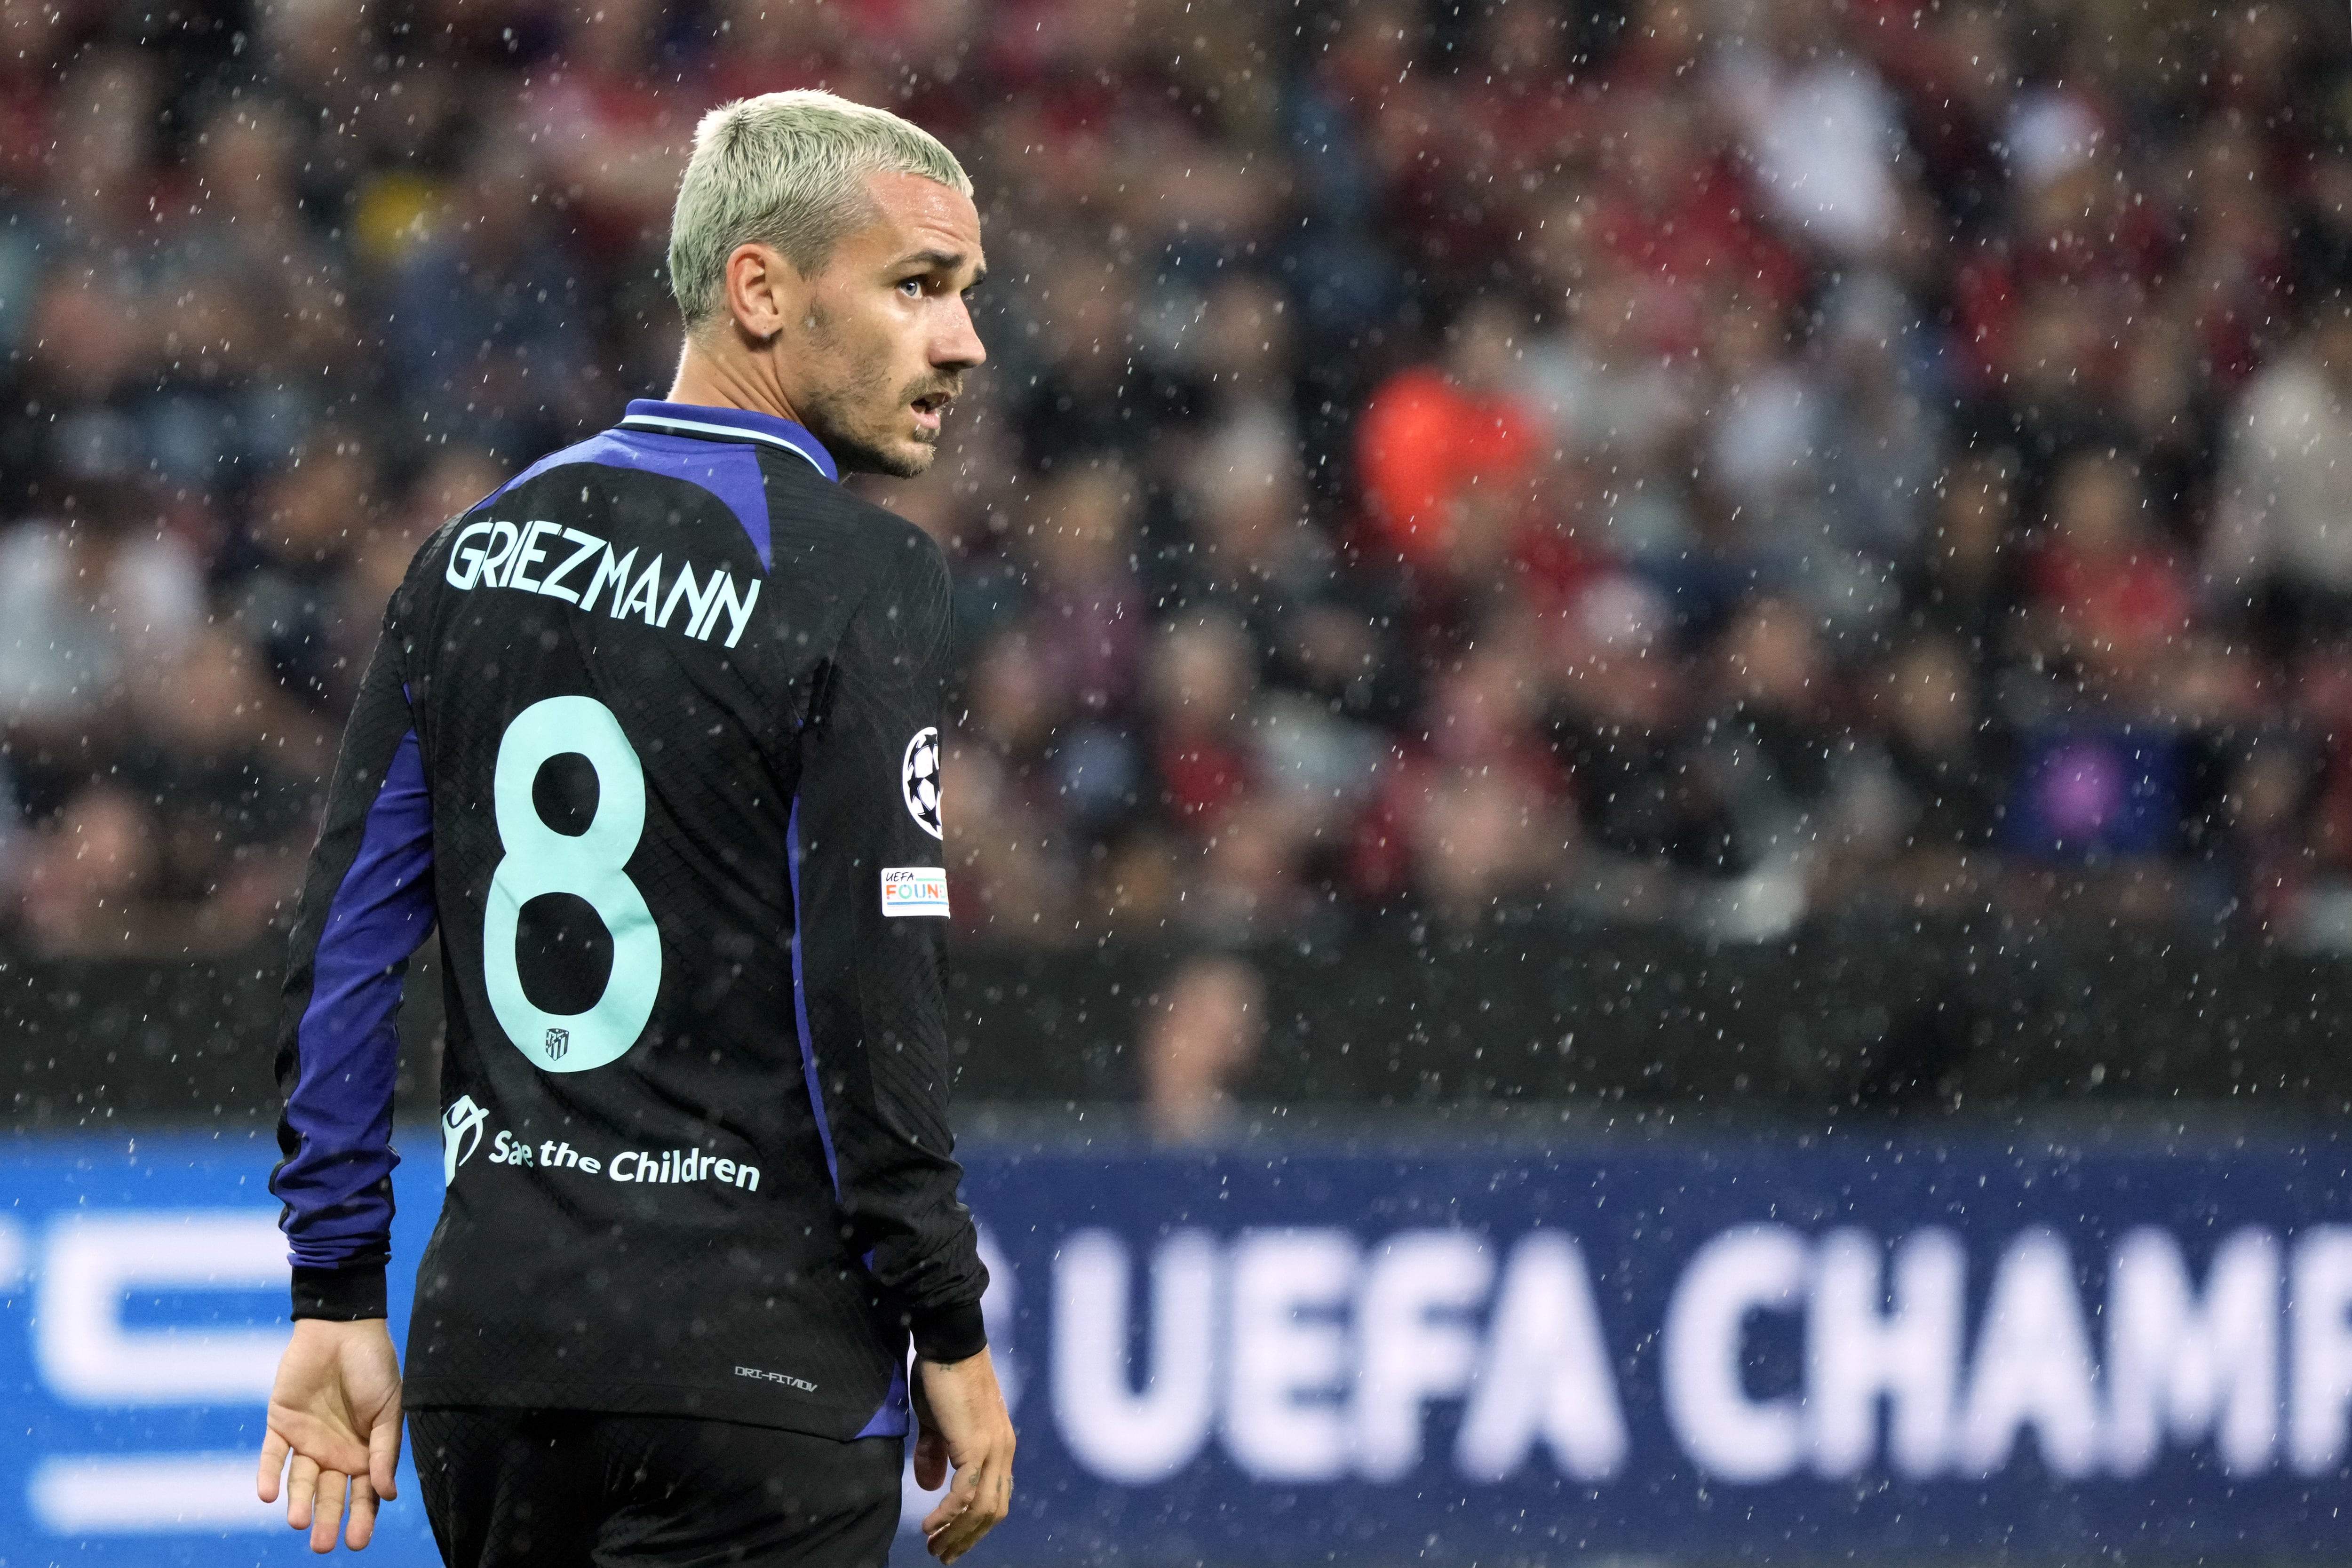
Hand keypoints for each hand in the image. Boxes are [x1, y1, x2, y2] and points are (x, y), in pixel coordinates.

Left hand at [257, 1318, 403, 1551]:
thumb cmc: (374, 1367)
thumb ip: (384, 1450)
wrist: (343, 1328)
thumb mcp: (390, 1408)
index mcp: (366, 1451)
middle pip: (330, 1494)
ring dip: (298, 1502)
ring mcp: (307, 1439)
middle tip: (322, 1544)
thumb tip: (386, 1494)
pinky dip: (268, 1475)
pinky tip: (268, 1495)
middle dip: (328, 1520)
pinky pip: (272, 1456)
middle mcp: (335, 1452)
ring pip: (300, 1480)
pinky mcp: (281, 1424)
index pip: (364, 1493)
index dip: (362, 1518)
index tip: (357, 1542)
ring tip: (297, 1521)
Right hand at [911, 1347, 1014, 1562]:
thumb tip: (929, 1485)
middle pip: (993, 1510)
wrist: (949, 1344)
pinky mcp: (977, 1444)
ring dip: (957, 1533)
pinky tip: (930, 1524)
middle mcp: (1003, 1450)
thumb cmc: (942, 1378)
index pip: (996, 1497)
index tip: (953, 1541)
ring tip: (934, 1547)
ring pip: (982, 1508)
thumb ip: (936, 1454)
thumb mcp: (937, 1423)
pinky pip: (965, 1493)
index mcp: (998, 1445)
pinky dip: (948, 1514)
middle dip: (967, 1538)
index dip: (975, 1524)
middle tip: (942, 1555)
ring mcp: (994, 1448)